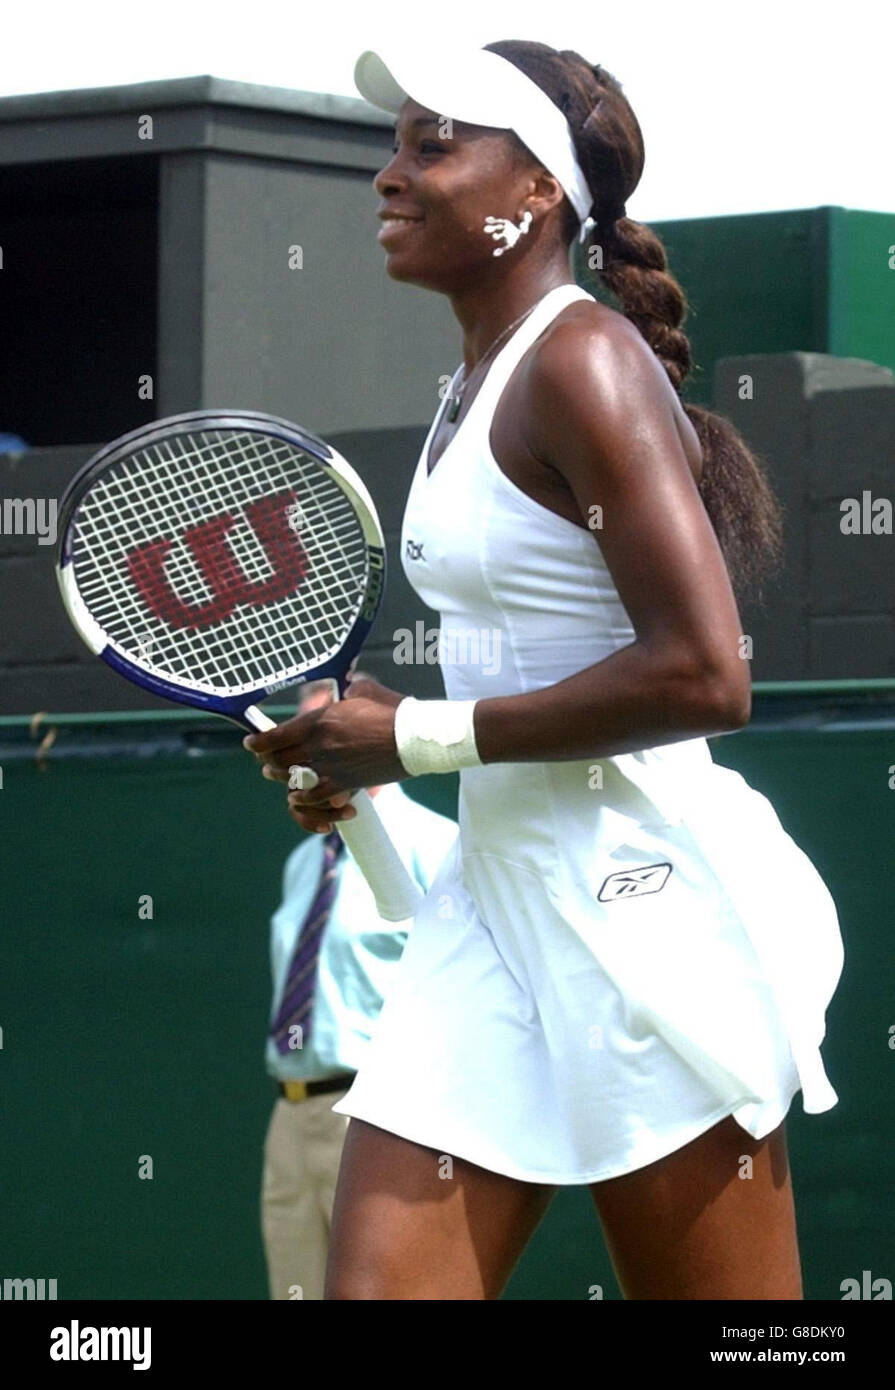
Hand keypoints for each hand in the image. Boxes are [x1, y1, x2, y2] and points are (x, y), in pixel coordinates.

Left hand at [243, 676, 407, 828]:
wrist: (414, 739)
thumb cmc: (392, 711)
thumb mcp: (364, 691)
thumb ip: (347, 690)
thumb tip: (346, 686)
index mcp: (319, 722)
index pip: (275, 736)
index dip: (258, 742)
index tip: (250, 743)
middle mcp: (318, 746)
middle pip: (279, 759)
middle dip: (268, 760)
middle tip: (264, 759)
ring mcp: (330, 768)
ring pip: (292, 779)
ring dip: (282, 778)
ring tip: (276, 775)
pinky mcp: (345, 785)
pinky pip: (313, 796)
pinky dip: (302, 797)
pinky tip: (297, 795)